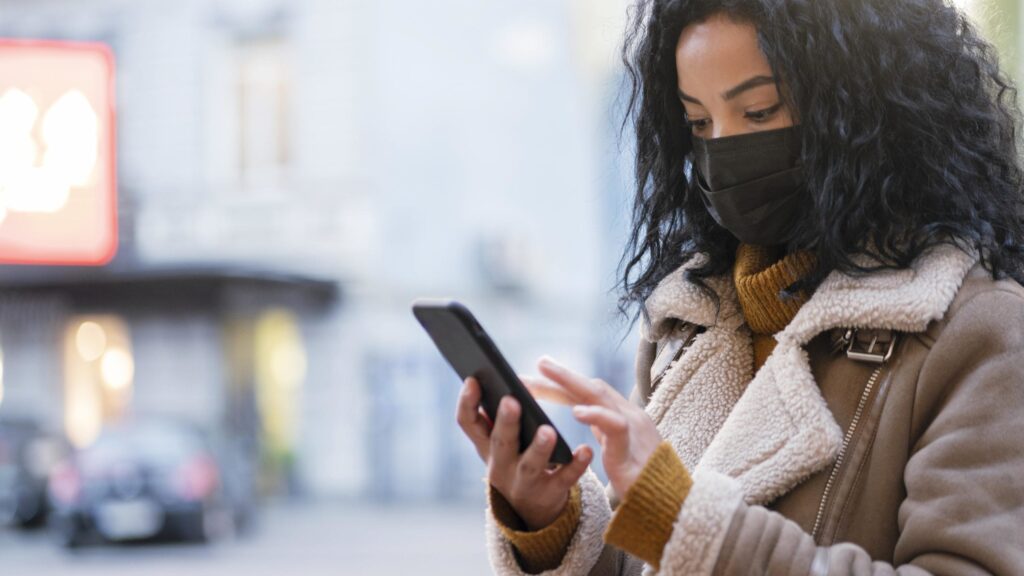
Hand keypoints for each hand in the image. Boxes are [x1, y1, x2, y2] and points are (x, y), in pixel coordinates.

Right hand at [455, 376, 592, 529]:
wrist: (530, 512)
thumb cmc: (514, 462)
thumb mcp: (498, 445)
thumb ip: (495, 419)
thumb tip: (494, 380)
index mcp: (486, 447)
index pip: (467, 423)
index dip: (467, 402)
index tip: (473, 379)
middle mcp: (501, 466)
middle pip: (501, 443)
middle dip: (505, 422)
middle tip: (511, 400)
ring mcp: (525, 482)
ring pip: (530, 465)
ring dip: (539, 447)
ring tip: (548, 431)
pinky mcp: (551, 493)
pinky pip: (564, 479)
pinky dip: (576, 465)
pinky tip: (586, 450)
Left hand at [522, 356, 661, 499]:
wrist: (667, 504)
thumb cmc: (642, 479)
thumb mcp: (618, 446)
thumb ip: (604, 428)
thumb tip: (585, 410)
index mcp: (624, 415)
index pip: (591, 391)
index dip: (565, 382)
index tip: (540, 375)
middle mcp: (629, 415)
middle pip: (592, 387)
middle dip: (562, 375)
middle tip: (539, 362)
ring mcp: (633, 429)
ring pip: (600, 396)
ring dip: (570, 381)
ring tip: (547, 372)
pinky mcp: (631, 450)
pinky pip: (615, 425)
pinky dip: (596, 415)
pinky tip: (577, 412)